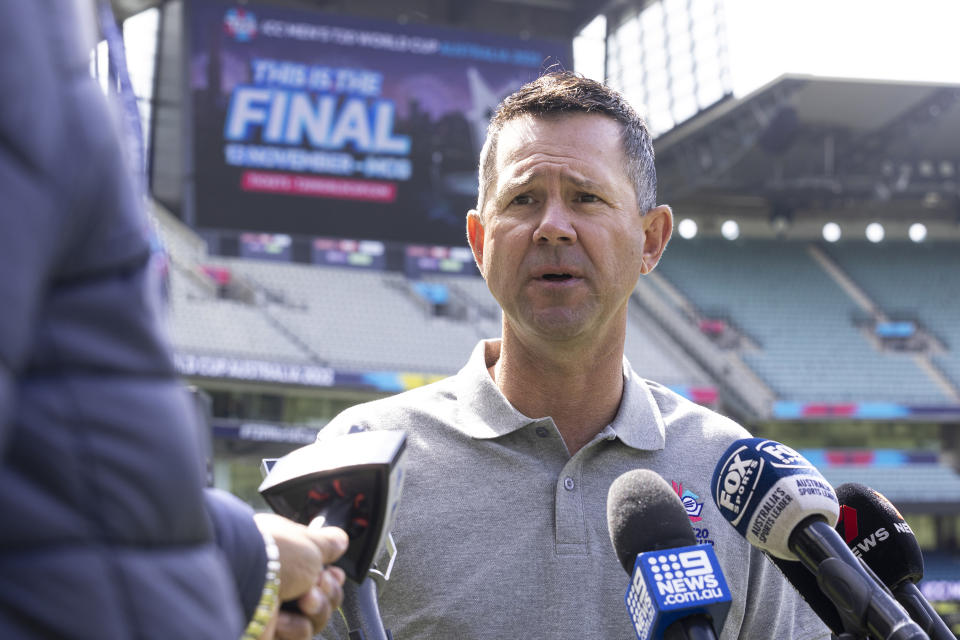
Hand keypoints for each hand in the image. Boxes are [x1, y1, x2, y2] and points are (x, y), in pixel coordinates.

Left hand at [254, 513, 348, 638]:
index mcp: (289, 555)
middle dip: (329, 590)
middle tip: (320, 582)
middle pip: (324, 595)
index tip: (335, 572)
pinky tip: (283, 617)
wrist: (244, 580)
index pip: (319, 569)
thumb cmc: (274, 555)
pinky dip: (297, 626)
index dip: (332, 575)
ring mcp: (276, 607)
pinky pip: (300, 634)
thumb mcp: (311, 542)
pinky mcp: (271, 631)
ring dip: (317, 608)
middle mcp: (282, 580)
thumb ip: (329, 543)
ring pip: (316, 617)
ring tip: (304, 599)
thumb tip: (340, 540)